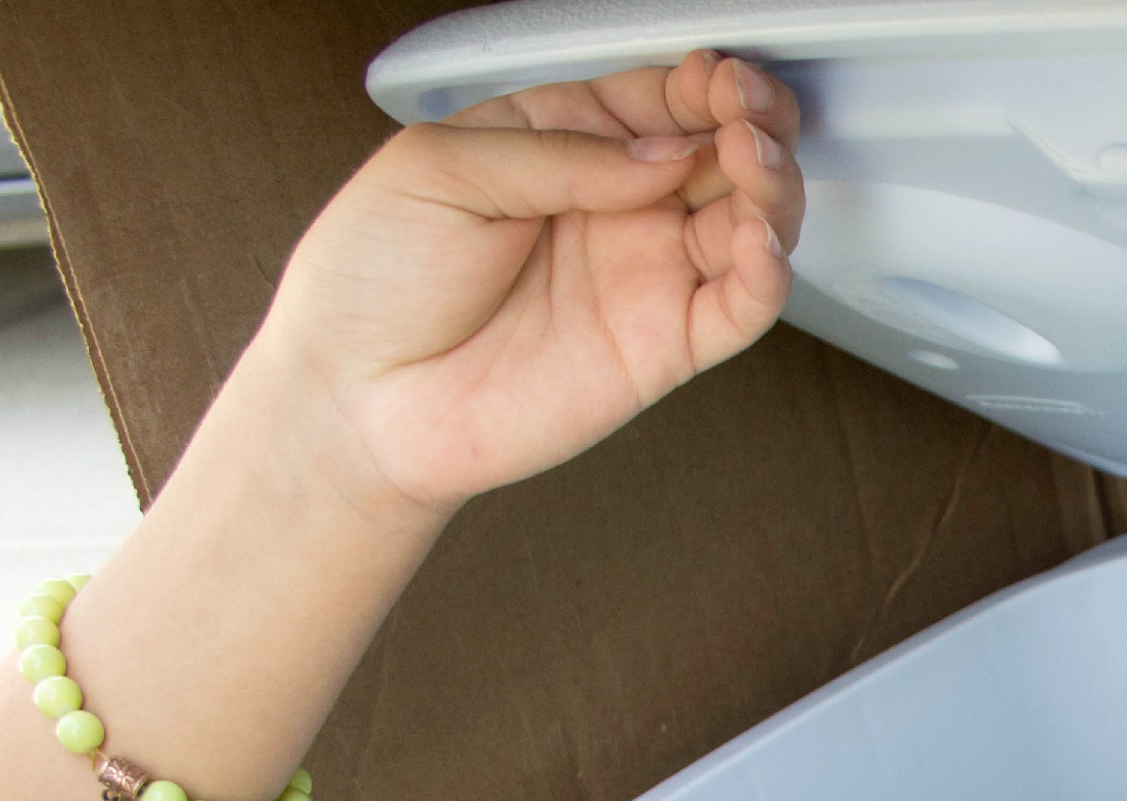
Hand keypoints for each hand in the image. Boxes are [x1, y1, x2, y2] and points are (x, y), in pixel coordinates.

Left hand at [252, 50, 806, 519]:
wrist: (354, 398)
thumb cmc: (373, 278)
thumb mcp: (440, 166)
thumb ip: (557, 151)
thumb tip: (660, 152)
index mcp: (562, 143)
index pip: (661, 99)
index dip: (704, 84)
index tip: (720, 75)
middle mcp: (616, 207)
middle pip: (722, 155)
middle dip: (754, 125)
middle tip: (751, 115)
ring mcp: (645, 276)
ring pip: (750, 224)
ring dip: (772, 189)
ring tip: (756, 164)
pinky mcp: (664, 348)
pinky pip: (741, 308)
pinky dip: (768, 274)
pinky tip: (761, 243)